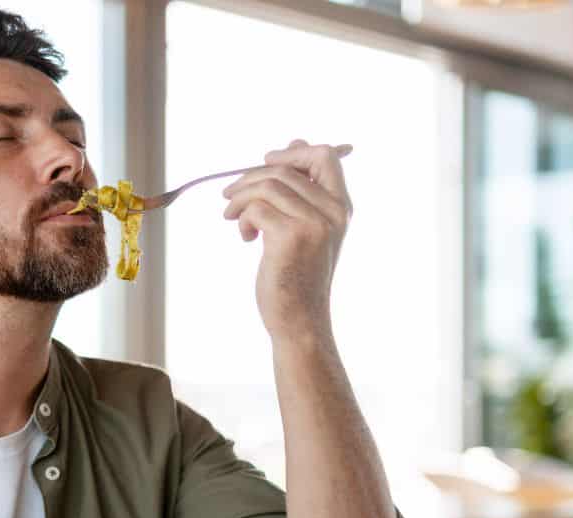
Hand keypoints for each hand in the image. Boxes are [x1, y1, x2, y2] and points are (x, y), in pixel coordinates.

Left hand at [221, 140, 352, 340]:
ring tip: (233, 217)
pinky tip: (245, 237)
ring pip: (267, 186)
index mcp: (342, 206)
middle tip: (231, 195)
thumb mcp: (306, 227)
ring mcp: (314, 224)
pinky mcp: (290, 237)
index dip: (292, 153)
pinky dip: (242, 219)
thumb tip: (294, 143)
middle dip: (250, 177)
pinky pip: (255, 208)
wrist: (299, 319)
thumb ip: (303, 190)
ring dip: (240, 198)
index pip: (326, 155)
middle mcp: (333, 212)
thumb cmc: (298, 274)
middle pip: (287, 169)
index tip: (266, 163)